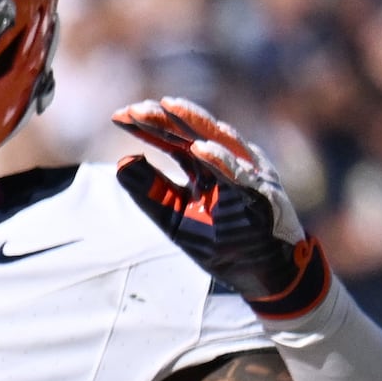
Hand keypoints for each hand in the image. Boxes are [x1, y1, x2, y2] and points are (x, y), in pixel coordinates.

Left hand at [110, 97, 326, 319]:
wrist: (262, 273)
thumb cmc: (223, 243)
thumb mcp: (176, 218)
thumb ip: (150, 192)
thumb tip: (121, 163)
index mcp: (206, 167)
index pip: (173, 139)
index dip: (148, 127)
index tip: (118, 116)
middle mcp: (226, 163)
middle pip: (192, 133)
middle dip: (164, 119)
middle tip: (134, 108)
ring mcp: (246, 173)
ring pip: (219, 140)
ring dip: (193, 124)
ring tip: (168, 107)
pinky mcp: (260, 193)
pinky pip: (240, 174)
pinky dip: (221, 161)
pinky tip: (199, 149)